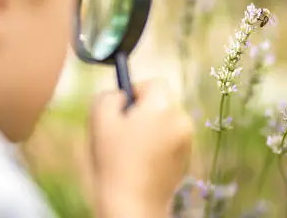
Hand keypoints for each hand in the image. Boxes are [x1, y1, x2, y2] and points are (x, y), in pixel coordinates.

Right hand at [89, 81, 192, 217]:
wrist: (133, 204)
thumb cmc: (114, 161)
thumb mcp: (100, 120)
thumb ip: (108, 96)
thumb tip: (120, 94)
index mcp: (162, 107)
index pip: (155, 82)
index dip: (137, 89)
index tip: (123, 105)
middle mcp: (180, 120)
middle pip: (162, 102)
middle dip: (143, 110)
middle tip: (123, 128)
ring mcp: (187, 141)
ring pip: (165, 122)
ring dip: (151, 128)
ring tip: (131, 150)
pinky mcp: (186, 159)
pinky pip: (170, 140)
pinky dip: (158, 145)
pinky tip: (142, 162)